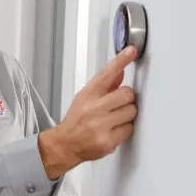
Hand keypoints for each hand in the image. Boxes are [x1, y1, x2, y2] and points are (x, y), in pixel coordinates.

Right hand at [38, 46, 137, 178]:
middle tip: (117, 105)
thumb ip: (105, 86)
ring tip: (114, 120)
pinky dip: (124, 129)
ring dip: (127, 115)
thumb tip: (120, 72)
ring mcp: (100, 125)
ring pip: (131, 111)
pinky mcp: (107, 141)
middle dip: (126, 99)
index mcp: (87, 95)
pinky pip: (129, 129)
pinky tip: (113, 130)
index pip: (106, 74)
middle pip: (126, 94)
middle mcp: (92, 109)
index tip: (130, 51)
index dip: (120, 61)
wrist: (64, 145)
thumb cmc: (75, 121)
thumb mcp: (85, 98)